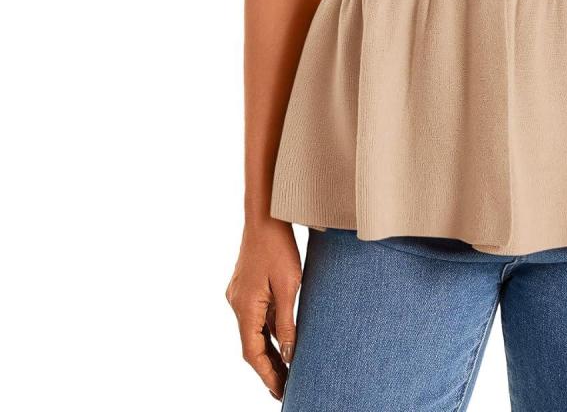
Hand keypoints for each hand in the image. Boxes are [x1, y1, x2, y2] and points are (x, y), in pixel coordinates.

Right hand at [225, 218, 301, 399]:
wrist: (265, 214)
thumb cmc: (279, 247)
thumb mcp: (289, 286)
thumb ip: (286, 322)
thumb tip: (289, 353)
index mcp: (245, 308)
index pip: (252, 353)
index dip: (267, 375)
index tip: (280, 392)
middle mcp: (237, 304)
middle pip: (251, 345)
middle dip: (268, 368)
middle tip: (285, 388)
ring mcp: (239, 295)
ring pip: (254, 331)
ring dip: (269, 350)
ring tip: (287, 370)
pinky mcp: (246, 287)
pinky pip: (256, 316)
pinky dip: (267, 331)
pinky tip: (282, 339)